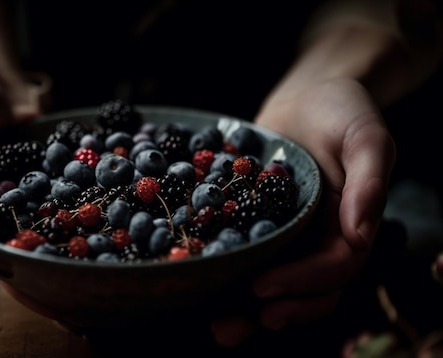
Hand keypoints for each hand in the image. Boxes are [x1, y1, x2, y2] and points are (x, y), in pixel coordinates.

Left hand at [211, 78, 395, 345]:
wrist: (308, 96)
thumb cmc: (343, 110)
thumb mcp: (366, 136)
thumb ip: (369, 181)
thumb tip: (362, 233)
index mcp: (348, 225)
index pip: (333, 268)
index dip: (302, 282)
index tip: (263, 287)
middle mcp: (319, 237)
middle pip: (305, 290)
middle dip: (273, 310)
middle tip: (230, 326)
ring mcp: (289, 233)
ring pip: (276, 281)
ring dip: (247, 309)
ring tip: (215, 327)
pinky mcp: (259, 221)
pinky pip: (249, 254)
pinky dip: (230, 274)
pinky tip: (202, 286)